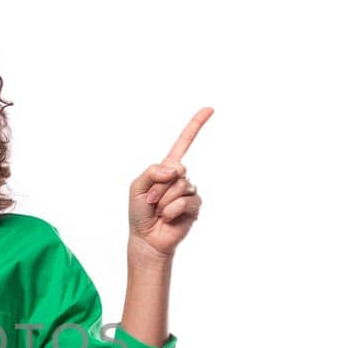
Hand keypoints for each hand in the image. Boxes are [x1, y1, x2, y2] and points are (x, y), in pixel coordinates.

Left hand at [129, 106, 210, 259]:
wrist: (147, 238)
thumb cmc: (140, 213)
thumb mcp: (138, 187)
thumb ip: (152, 171)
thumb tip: (176, 168)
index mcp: (166, 168)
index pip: (183, 143)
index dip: (196, 125)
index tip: (210, 109)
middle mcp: (180, 177)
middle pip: (177, 170)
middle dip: (159, 187)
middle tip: (151, 201)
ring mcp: (189, 192)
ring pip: (181, 186)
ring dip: (164, 201)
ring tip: (159, 211)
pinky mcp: (195, 207)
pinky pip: (185, 201)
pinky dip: (172, 210)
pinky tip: (168, 218)